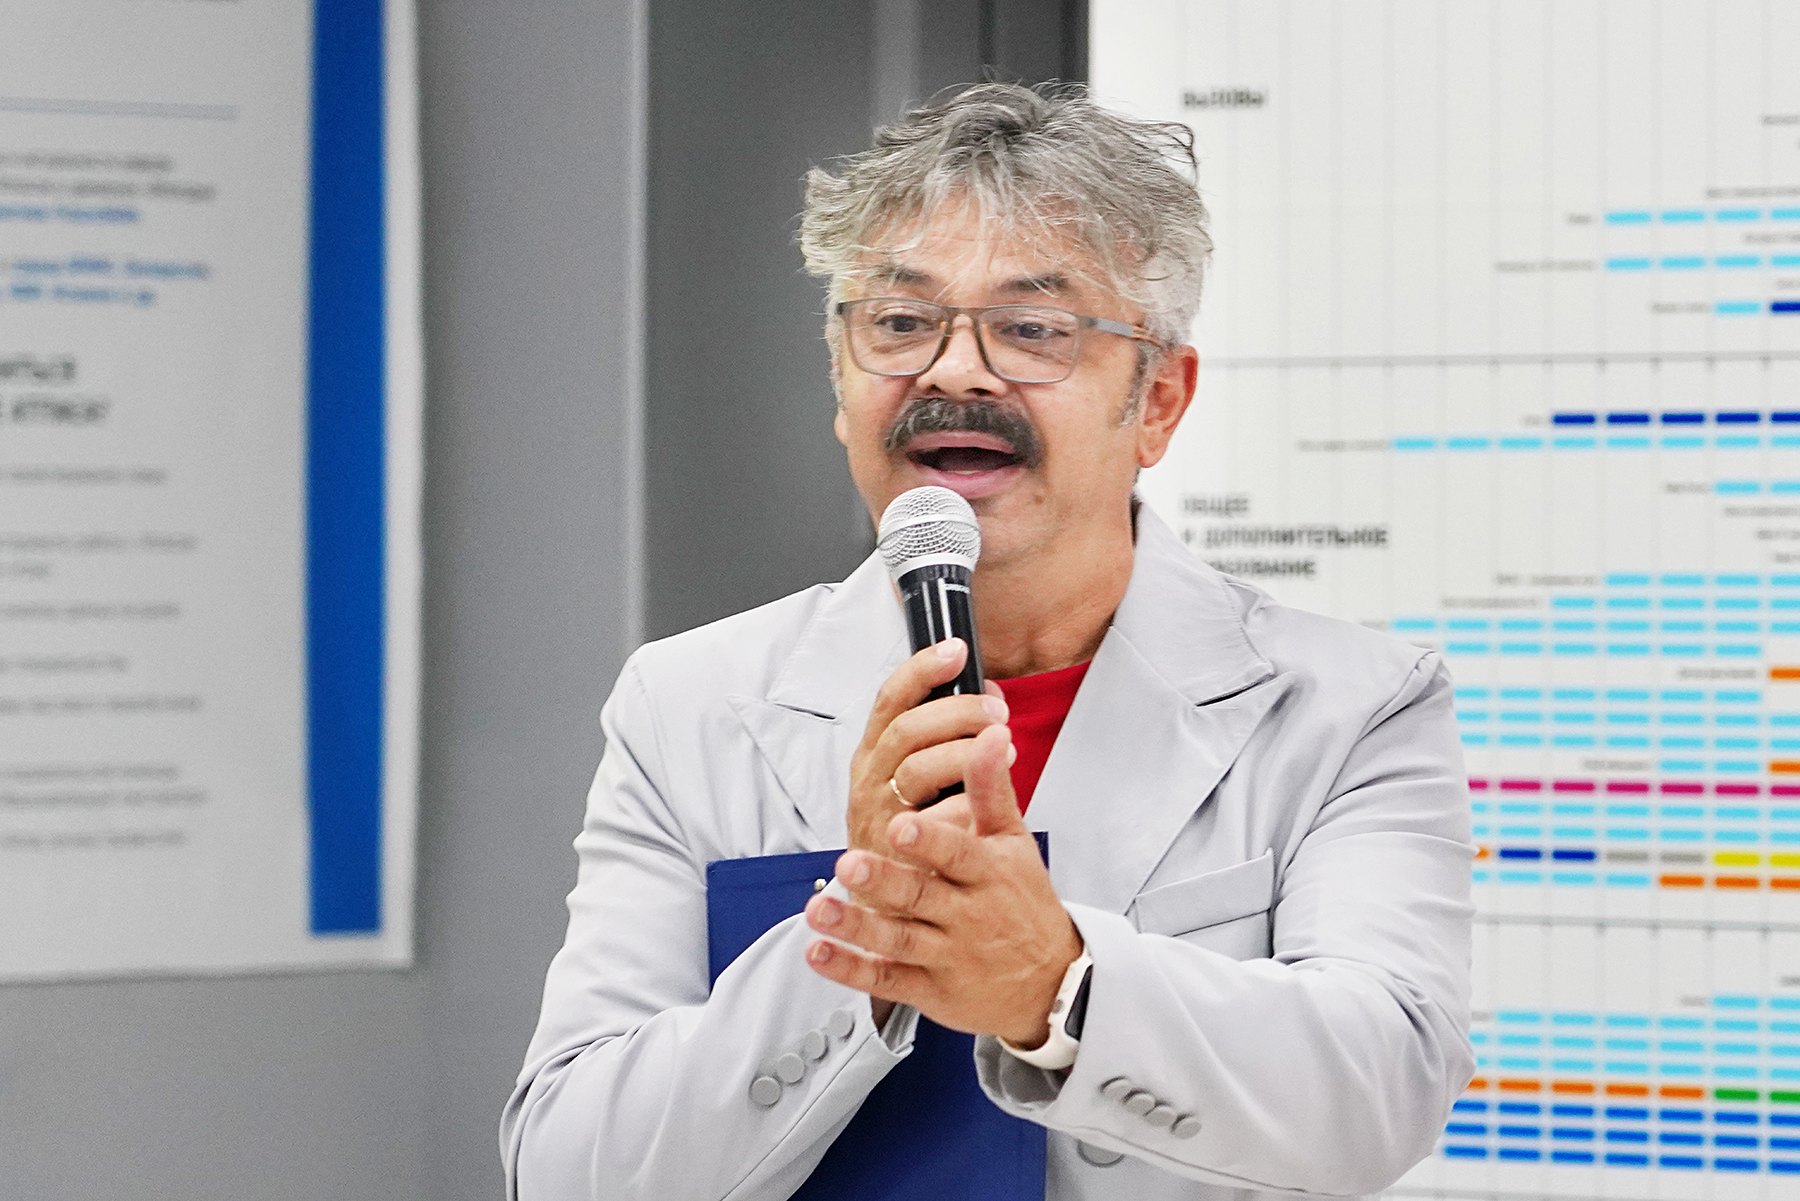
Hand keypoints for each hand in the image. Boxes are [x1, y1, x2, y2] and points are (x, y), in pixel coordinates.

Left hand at [806, 722, 1083, 1046]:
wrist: (1050, 982)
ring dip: (857, 926)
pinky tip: (819, 952)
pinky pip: (885, 980)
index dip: (929, 840)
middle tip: (851, 862)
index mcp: (987, 874)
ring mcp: (945, 954)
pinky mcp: (927, 988)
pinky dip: (851, 969)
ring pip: (897, 940)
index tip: (901, 824)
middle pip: (921, 896)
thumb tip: (988, 732)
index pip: (957, 853)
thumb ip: (992, 788)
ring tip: (820, 910)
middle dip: (885, 880)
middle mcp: (966, 915)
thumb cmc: (1023, 900)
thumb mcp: (1014, 842)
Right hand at [844, 639, 1008, 856]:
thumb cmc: (909, 834)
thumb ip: (949, 736)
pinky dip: (963, 806)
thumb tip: (991, 697)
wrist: (888, 903)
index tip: (956, 650)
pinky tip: (985, 804)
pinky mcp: (892, 851)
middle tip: (997, 712)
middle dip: (958, 712)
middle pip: (909, 729)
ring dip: (966, 754)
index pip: (892, 698)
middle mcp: (869, 778)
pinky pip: (931, 821)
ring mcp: (878, 814)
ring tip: (1006, 754)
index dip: (922, 670)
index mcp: (874, 752)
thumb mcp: (920, 777)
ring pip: (918, 769)